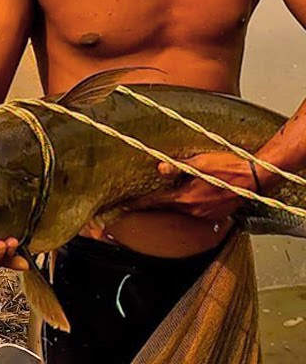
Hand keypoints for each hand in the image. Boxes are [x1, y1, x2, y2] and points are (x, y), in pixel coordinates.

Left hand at [122, 152, 250, 221]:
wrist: (256, 178)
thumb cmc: (229, 168)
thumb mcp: (199, 162)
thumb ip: (177, 167)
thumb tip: (160, 168)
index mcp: (186, 198)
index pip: (155, 202)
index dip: (137, 204)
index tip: (122, 207)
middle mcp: (193, 210)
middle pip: (167, 207)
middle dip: (155, 202)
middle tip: (141, 199)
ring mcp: (205, 215)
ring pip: (181, 209)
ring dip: (174, 202)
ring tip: (172, 191)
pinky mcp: (215, 215)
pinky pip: (195, 211)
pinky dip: (189, 204)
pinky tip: (193, 194)